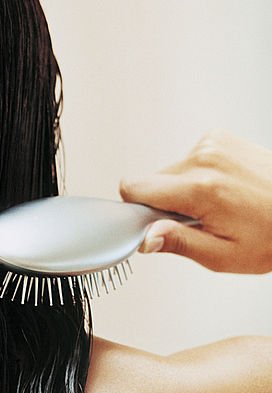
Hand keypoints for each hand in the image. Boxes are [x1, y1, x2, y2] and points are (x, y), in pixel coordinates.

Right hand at [118, 129, 271, 273]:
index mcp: (201, 188)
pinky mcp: (219, 138)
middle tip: (199, 220)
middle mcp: (205, 158)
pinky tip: (221, 190)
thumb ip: (179, 243)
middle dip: (166, 204)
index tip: (158, 224)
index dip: (138, 211)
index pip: (134, 188)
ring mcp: (213, 144)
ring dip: (183, 191)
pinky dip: (197, 177)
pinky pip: (188, 161)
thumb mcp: (222, 254)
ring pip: (169, 173)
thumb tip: (145, 238)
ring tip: (216, 206)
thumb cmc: (271, 235)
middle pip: (152, 182)